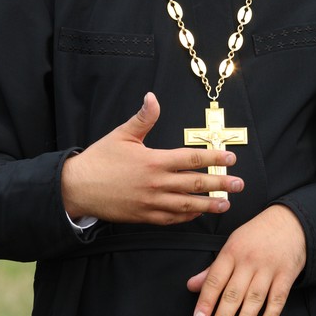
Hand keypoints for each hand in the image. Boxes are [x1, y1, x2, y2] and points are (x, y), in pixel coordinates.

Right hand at [60, 92, 242, 223]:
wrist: (76, 189)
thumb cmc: (99, 159)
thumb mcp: (122, 134)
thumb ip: (142, 117)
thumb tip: (152, 97)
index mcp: (154, 161)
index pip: (191, 159)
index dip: (214, 158)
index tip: (231, 158)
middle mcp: (156, 183)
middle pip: (195, 184)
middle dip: (220, 184)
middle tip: (239, 184)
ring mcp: (151, 202)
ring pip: (186, 205)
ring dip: (208, 204)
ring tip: (226, 204)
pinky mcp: (144, 217)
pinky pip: (170, 219)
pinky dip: (186, 217)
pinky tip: (197, 214)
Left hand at [187, 204, 306, 315]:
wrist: (290, 221)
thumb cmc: (257, 235)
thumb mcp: (232, 244)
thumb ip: (213, 269)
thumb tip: (191, 286)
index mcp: (232, 251)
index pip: (216, 279)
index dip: (206, 300)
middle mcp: (249, 260)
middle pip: (234, 292)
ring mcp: (269, 268)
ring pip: (255, 298)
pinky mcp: (286, 275)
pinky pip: (278, 298)